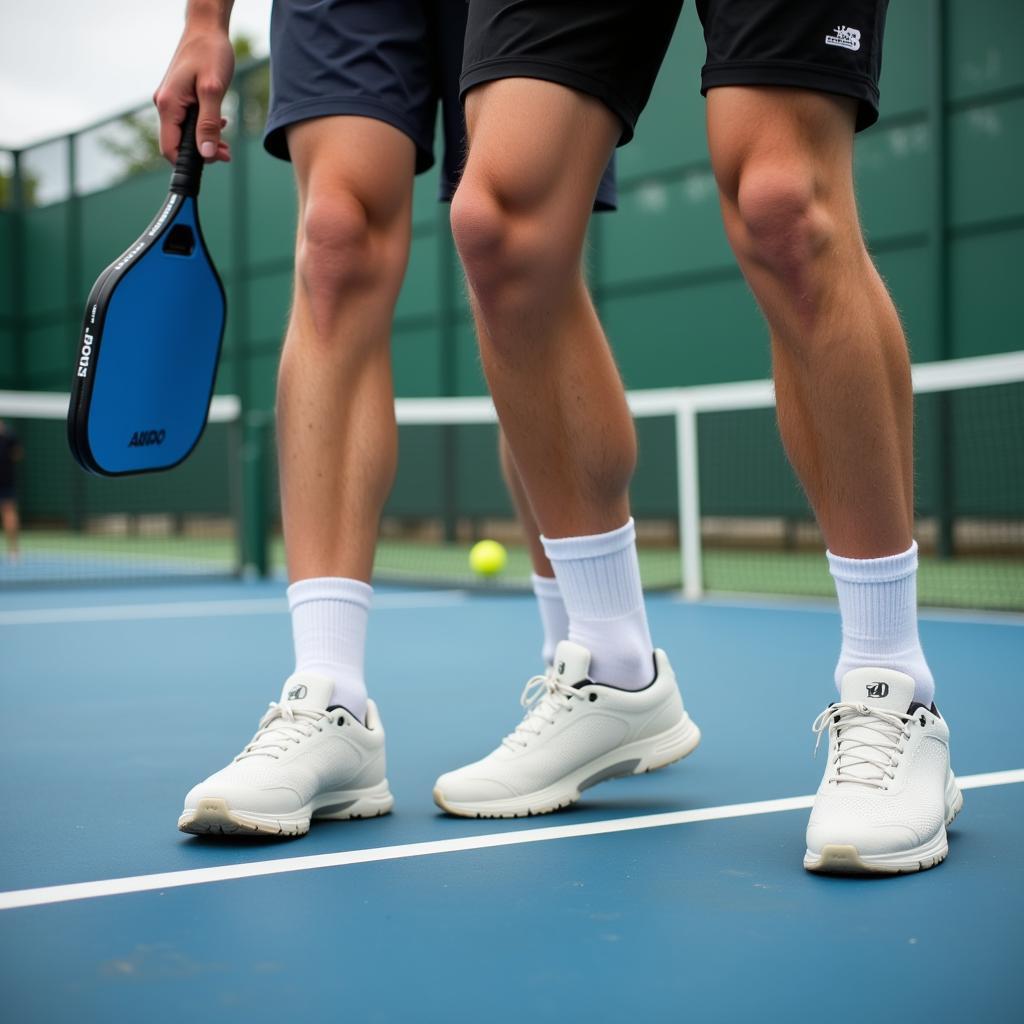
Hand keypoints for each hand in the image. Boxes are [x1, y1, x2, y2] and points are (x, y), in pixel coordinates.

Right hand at [154, 28, 234, 163]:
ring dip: (206, 142)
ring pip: (185, 134)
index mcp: (168, 105)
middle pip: (178, 144)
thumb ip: (209, 124)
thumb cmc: (210, 53)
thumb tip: (206, 153)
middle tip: (227, 153)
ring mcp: (171, 101)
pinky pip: (188, 122)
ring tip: (226, 143)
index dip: (191, 162)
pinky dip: (205, 128)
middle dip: (202, 153)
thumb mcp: (213, 90)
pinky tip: (221, 124)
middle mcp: (165, 105)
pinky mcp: (179, 98)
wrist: (206, 28)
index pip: (170, 148)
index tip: (216, 159)